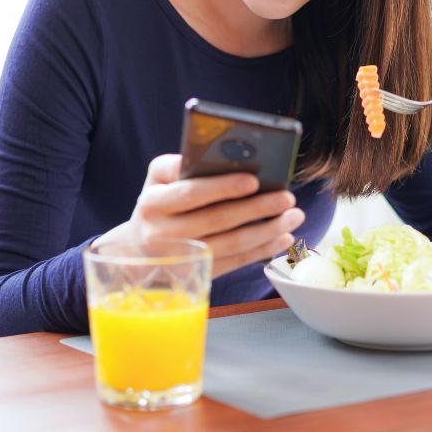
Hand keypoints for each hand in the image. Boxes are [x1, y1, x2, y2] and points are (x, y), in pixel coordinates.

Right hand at [94, 154, 304, 277]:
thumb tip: (222, 156)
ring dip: (268, 230)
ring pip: (231, 245)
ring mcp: (181, 259)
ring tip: (294, 217)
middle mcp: (162, 234)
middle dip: (258, 208)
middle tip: (288, 198)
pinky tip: (282, 238)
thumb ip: (180, 165)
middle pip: (217, 221)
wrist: (137, 249)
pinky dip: (262, 250)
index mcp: (152, 203)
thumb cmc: (159, 202)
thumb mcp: (157, 179)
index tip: (254, 180)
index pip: (191, 193)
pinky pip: (236, 263)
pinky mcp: (197, 275)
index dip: (223, 187)